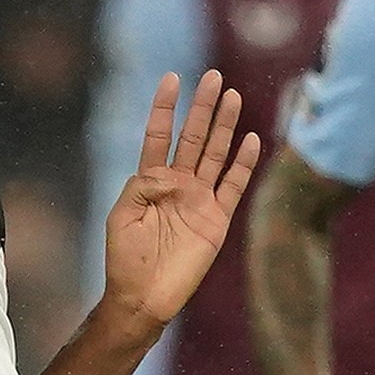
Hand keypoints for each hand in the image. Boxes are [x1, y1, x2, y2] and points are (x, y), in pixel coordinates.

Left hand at [98, 70, 259, 327]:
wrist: (144, 297)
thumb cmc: (125, 259)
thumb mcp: (123, 216)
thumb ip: (142, 187)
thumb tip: (167, 172)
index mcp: (150, 181)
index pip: (160, 135)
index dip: (165, 107)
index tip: (172, 78)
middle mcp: (178, 185)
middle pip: (194, 137)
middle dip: (203, 107)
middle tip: (213, 76)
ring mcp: (200, 200)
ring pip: (216, 154)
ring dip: (225, 126)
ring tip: (233, 96)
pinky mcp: (217, 220)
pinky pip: (233, 186)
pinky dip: (242, 164)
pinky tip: (251, 139)